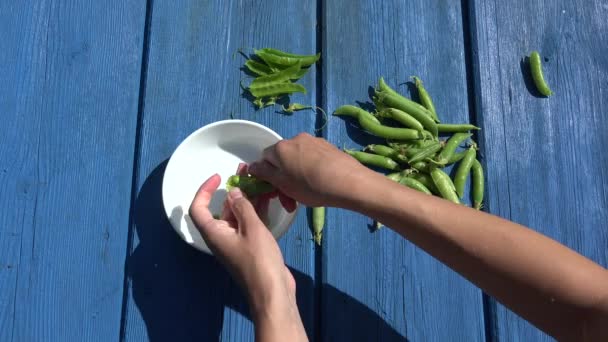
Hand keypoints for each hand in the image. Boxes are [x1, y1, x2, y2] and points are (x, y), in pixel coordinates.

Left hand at [189, 173, 294, 309]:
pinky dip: (255, 210)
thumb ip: (243, 207)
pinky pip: (249, 223)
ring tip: (257, 180)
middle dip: (232, 190)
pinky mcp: (250, 247)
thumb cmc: (259, 261)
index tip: (218, 177)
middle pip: (221, 209)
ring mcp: (236, 242)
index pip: (198, 209)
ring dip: (246, 198)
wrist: (273, 291)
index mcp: (214, 234)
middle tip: (244, 173)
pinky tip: (266, 198)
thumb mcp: (252, 229)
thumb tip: (233, 192)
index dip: (204, 190)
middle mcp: (222, 237)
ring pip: (238, 215)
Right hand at [249, 133, 367, 206]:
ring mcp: (314, 141)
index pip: (264, 159)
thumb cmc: (311, 186)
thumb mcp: (283, 184)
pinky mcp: (328, 147)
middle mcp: (295, 139)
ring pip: (297, 160)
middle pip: (281, 160)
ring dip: (296, 177)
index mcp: (280, 147)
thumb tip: (252, 166)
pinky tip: (319, 184)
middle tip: (290, 200)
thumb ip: (264, 174)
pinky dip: (310, 171)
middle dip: (283, 181)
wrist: (350, 183)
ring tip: (306, 195)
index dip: (267, 178)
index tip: (276, 193)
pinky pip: (311, 159)